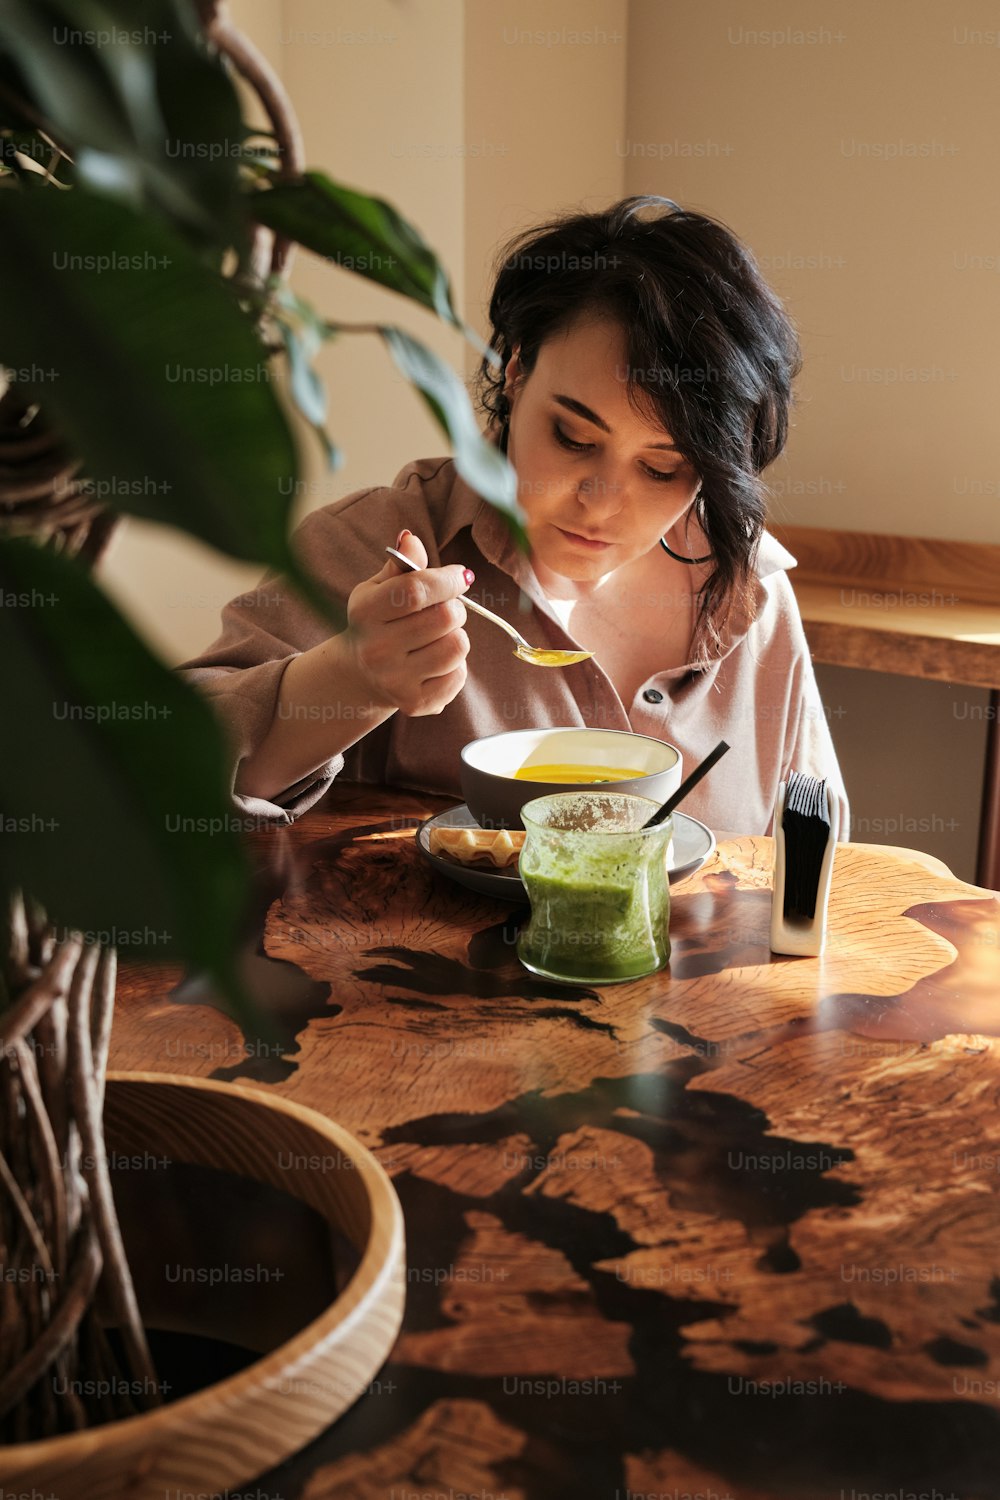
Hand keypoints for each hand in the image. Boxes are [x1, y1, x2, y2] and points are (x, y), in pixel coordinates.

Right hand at [344, 529, 473, 716]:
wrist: (360, 674)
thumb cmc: (377, 621)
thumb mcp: (379, 588)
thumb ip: (400, 565)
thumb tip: (411, 538)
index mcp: (365, 612)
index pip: (417, 590)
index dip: (448, 579)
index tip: (461, 576)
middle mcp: (376, 649)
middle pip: (445, 617)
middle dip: (455, 607)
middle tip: (445, 610)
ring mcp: (395, 680)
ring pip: (457, 647)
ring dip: (456, 636)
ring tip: (439, 636)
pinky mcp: (415, 704)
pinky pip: (459, 675)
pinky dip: (456, 665)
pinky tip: (436, 661)